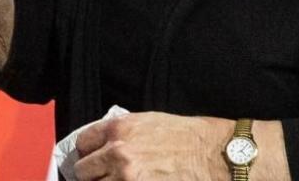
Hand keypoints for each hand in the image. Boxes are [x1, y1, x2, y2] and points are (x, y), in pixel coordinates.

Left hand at [72, 112, 230, 180]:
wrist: (216, 156)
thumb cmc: (189, 138)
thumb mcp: (149, 123)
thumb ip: (122, 134)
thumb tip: (102, 147)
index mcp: (119, 129)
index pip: (82, 143)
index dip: (89, 153)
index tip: (94, 160)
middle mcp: (118, 153)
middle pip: (83, 171)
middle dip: (93, 175)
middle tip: (107, 176)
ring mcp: (126, 178)